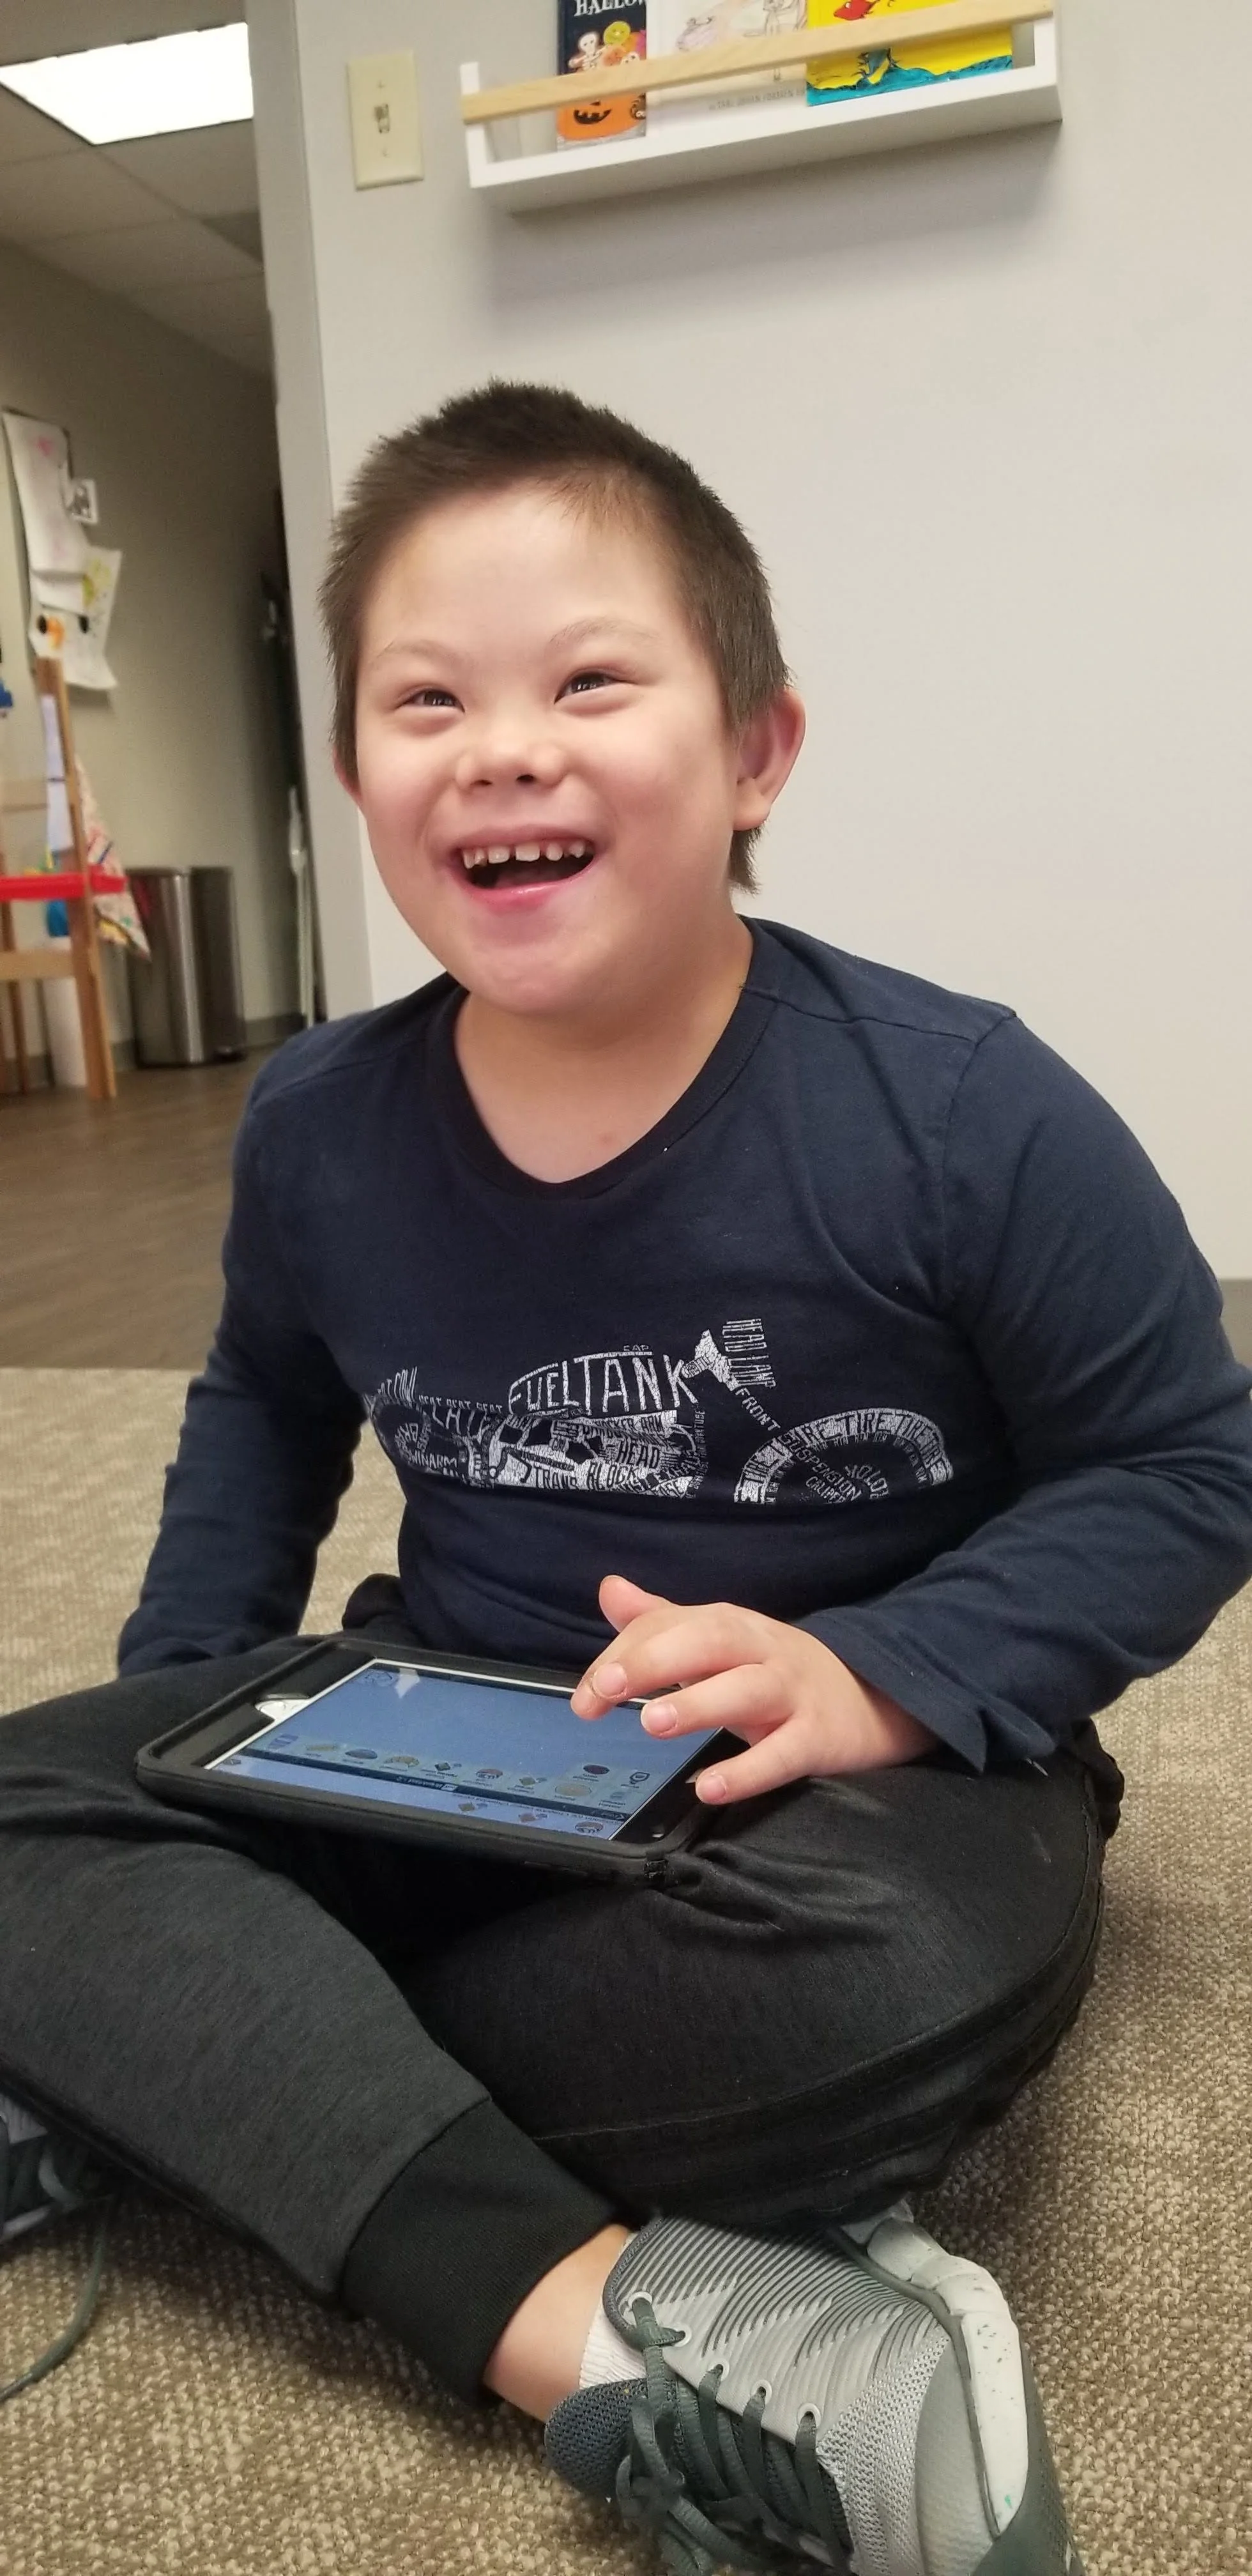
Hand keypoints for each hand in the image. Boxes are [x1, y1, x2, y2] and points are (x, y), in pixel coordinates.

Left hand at [570, 1576, 936, 1805]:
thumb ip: (662, 1621)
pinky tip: (708, 1787)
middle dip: (653, 1659)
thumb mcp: (720, 1642)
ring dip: (698, 1703)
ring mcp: (792, 1693)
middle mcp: (761, 1650)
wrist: (873, 1697)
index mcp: (730, 1624)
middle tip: (604, 1688)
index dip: (624, 1652)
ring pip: (747, 1690)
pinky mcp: (818, 1738)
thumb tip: (609, 1589)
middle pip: (709, 1641)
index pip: (671, 1625)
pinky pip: (783, 1754)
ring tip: (651, 1722)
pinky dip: (747, 1771)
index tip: (587, 1691)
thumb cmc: (776, 1672)